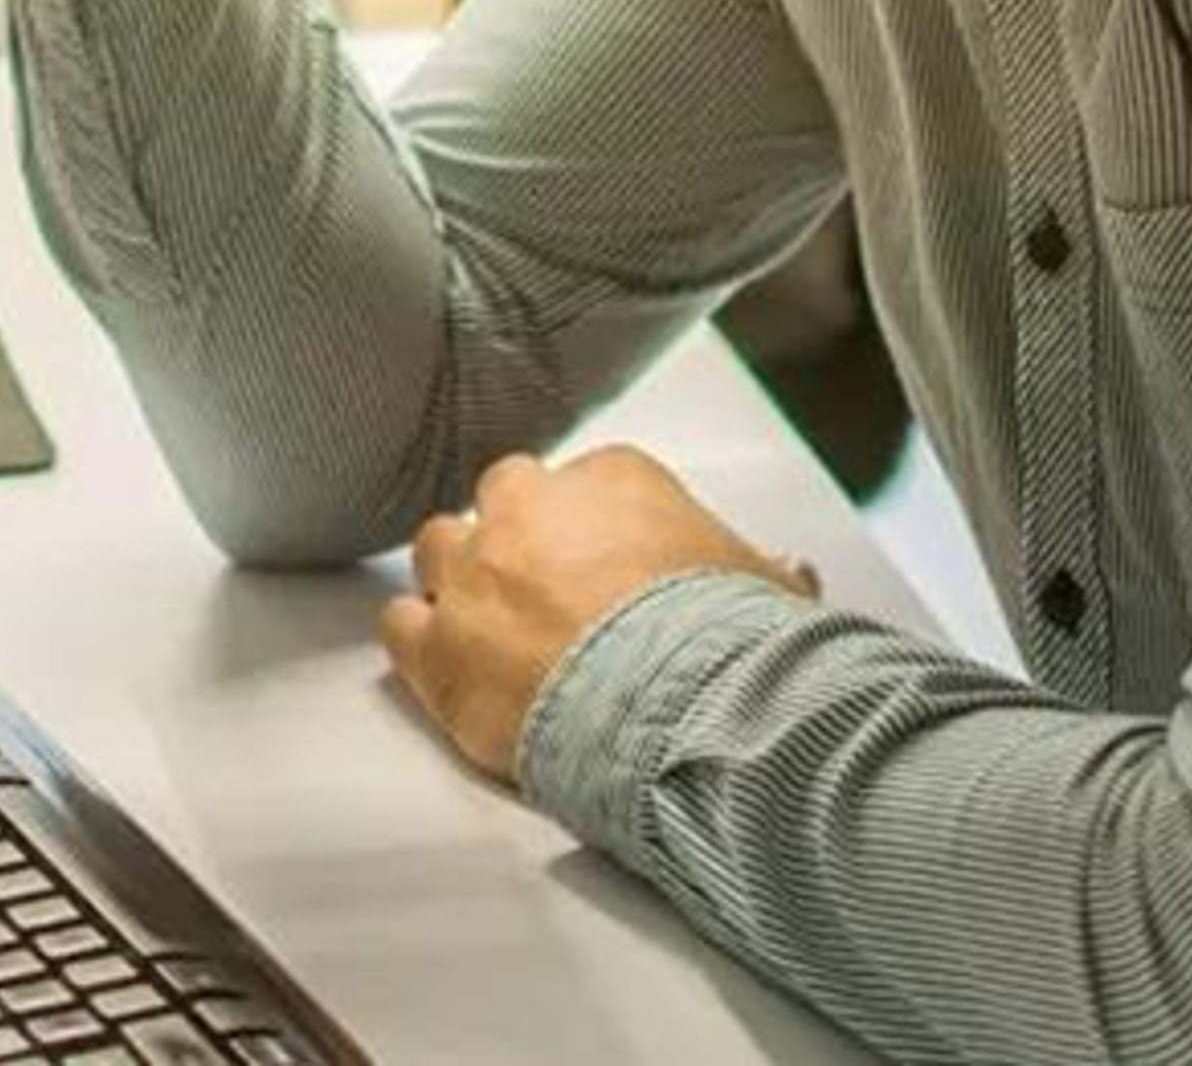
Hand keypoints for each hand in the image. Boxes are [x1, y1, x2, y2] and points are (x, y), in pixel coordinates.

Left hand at [380, 448, 818, 782]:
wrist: (684, 711)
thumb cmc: (728, 645)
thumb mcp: (765, 590)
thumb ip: (764, 571)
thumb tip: (792, 573)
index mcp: (610, 480)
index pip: (581, 484)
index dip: (588, 531)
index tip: (602, 567)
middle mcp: (531, 512)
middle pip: (502, 502)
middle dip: (515, 539)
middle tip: (541, 589)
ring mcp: (476, 577)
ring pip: (440, 550)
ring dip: (458, 581)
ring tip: (486, 623)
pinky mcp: (442, 649)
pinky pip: (400, 625)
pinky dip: (416, 639)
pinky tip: (439, 659)